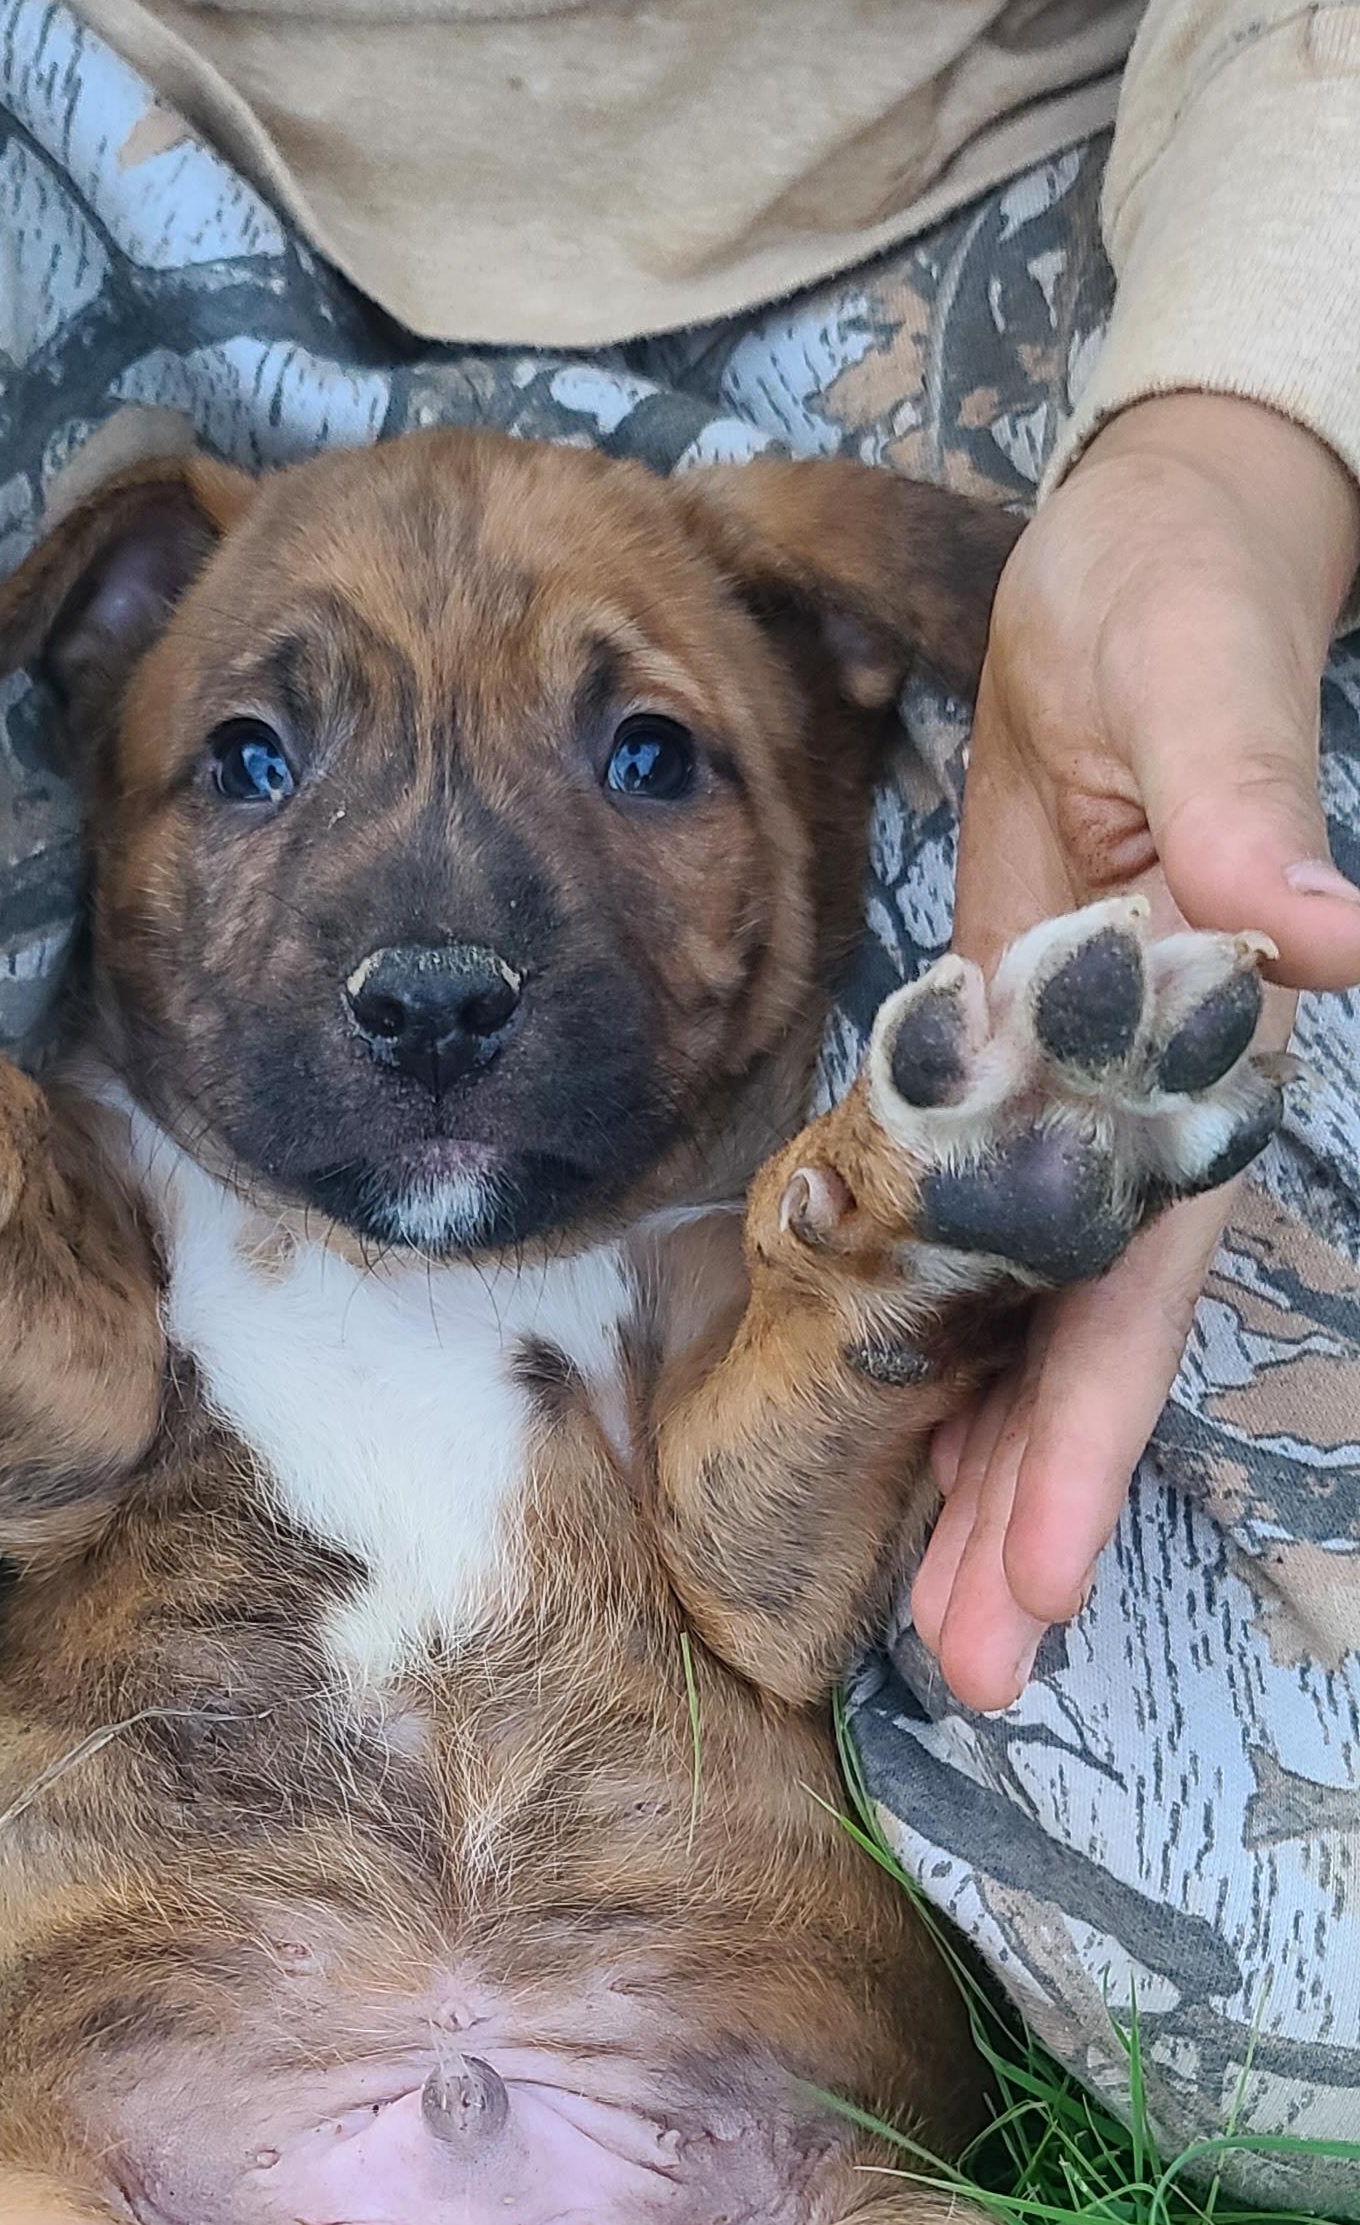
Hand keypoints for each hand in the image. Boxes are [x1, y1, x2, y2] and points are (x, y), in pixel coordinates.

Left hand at [923, 393, 1359, 1710]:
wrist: (1160, 552)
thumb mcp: (1201, 675)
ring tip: (933, 1629)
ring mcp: (1075, 1107)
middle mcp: (1138, 1109)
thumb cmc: (1187, 597)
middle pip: (1080, 1351)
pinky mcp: (1010, 1075)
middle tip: (965, 1672)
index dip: (1085, 1429)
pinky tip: (906, 1454)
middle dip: (1022, 1514)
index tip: (1035, 1568)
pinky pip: (978, 1246)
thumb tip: (1326, 933)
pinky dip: (943, 1353)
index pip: (1135, 1278)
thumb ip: (1249, 803)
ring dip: (983, 1475)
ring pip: (1030, 1327)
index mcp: (1190, 1051)